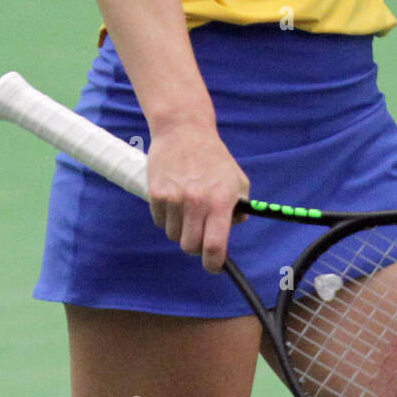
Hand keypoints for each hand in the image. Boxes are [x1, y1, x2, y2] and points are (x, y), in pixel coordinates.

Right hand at [145, 124, 250, 273]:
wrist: (184, 130)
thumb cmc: (213, 157)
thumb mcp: (237, 179)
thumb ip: (239, 207)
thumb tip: (233, 228)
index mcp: (220, 200)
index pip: (215, 245)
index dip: (213, 263)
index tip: (213, 266)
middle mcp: (196, 202)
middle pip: (190, 247)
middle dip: (196, 246)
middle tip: (200, 234)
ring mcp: (174, 198)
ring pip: (173, 236)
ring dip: (180, 230)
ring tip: (187, 209)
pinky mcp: (156, 194)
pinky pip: (159, 222)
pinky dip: (166, 217)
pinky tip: (174, 199)